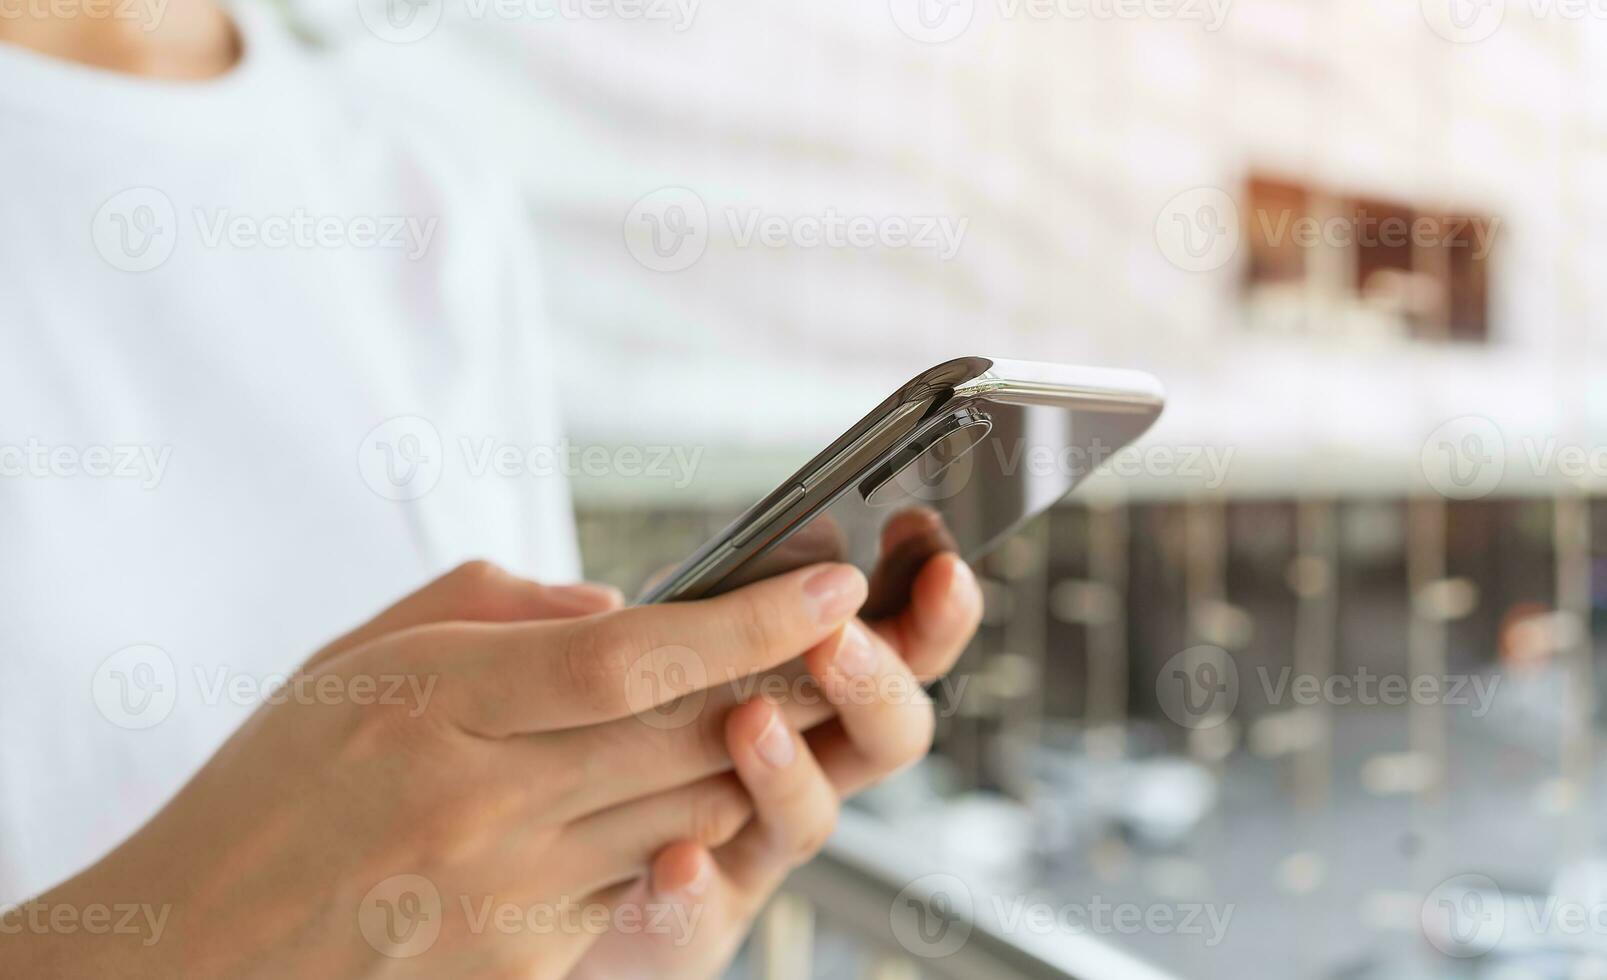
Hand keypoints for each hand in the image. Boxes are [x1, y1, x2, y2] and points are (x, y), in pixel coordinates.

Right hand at [8, 560, 869, 979]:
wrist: (184, 966)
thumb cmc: (265, 798)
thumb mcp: (351, 662)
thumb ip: (489, 608)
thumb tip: (617, 604)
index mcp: (438, 703)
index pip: (638, 655)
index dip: (755, 619)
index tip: (834, 586)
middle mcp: (485, 801)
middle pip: (691, 733)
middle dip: (789, 682)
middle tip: (851, 640)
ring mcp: (511, 895)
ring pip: (689, 809)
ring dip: (746, 756)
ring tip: (772, 707)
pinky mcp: (526, 966)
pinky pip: (640, 882)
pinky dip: (677, 832)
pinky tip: (673, 798)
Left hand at [567, 552, 982, 979]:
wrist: (567, 881)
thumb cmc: (619, 742)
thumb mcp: (655, 650)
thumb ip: (680, 613)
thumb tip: (660, 583)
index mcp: (812, 697)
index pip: (903, 649)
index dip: (931, 609)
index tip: (936, 553)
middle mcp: (803, 777)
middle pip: (888, 737)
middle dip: (878, 683)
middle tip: (839, 639)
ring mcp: (751, 852)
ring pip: (806, 820)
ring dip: (787, 771)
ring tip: (750, 723)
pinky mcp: (688, 925)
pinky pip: (699, 915)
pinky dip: (692, 888)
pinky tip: (677, 861)